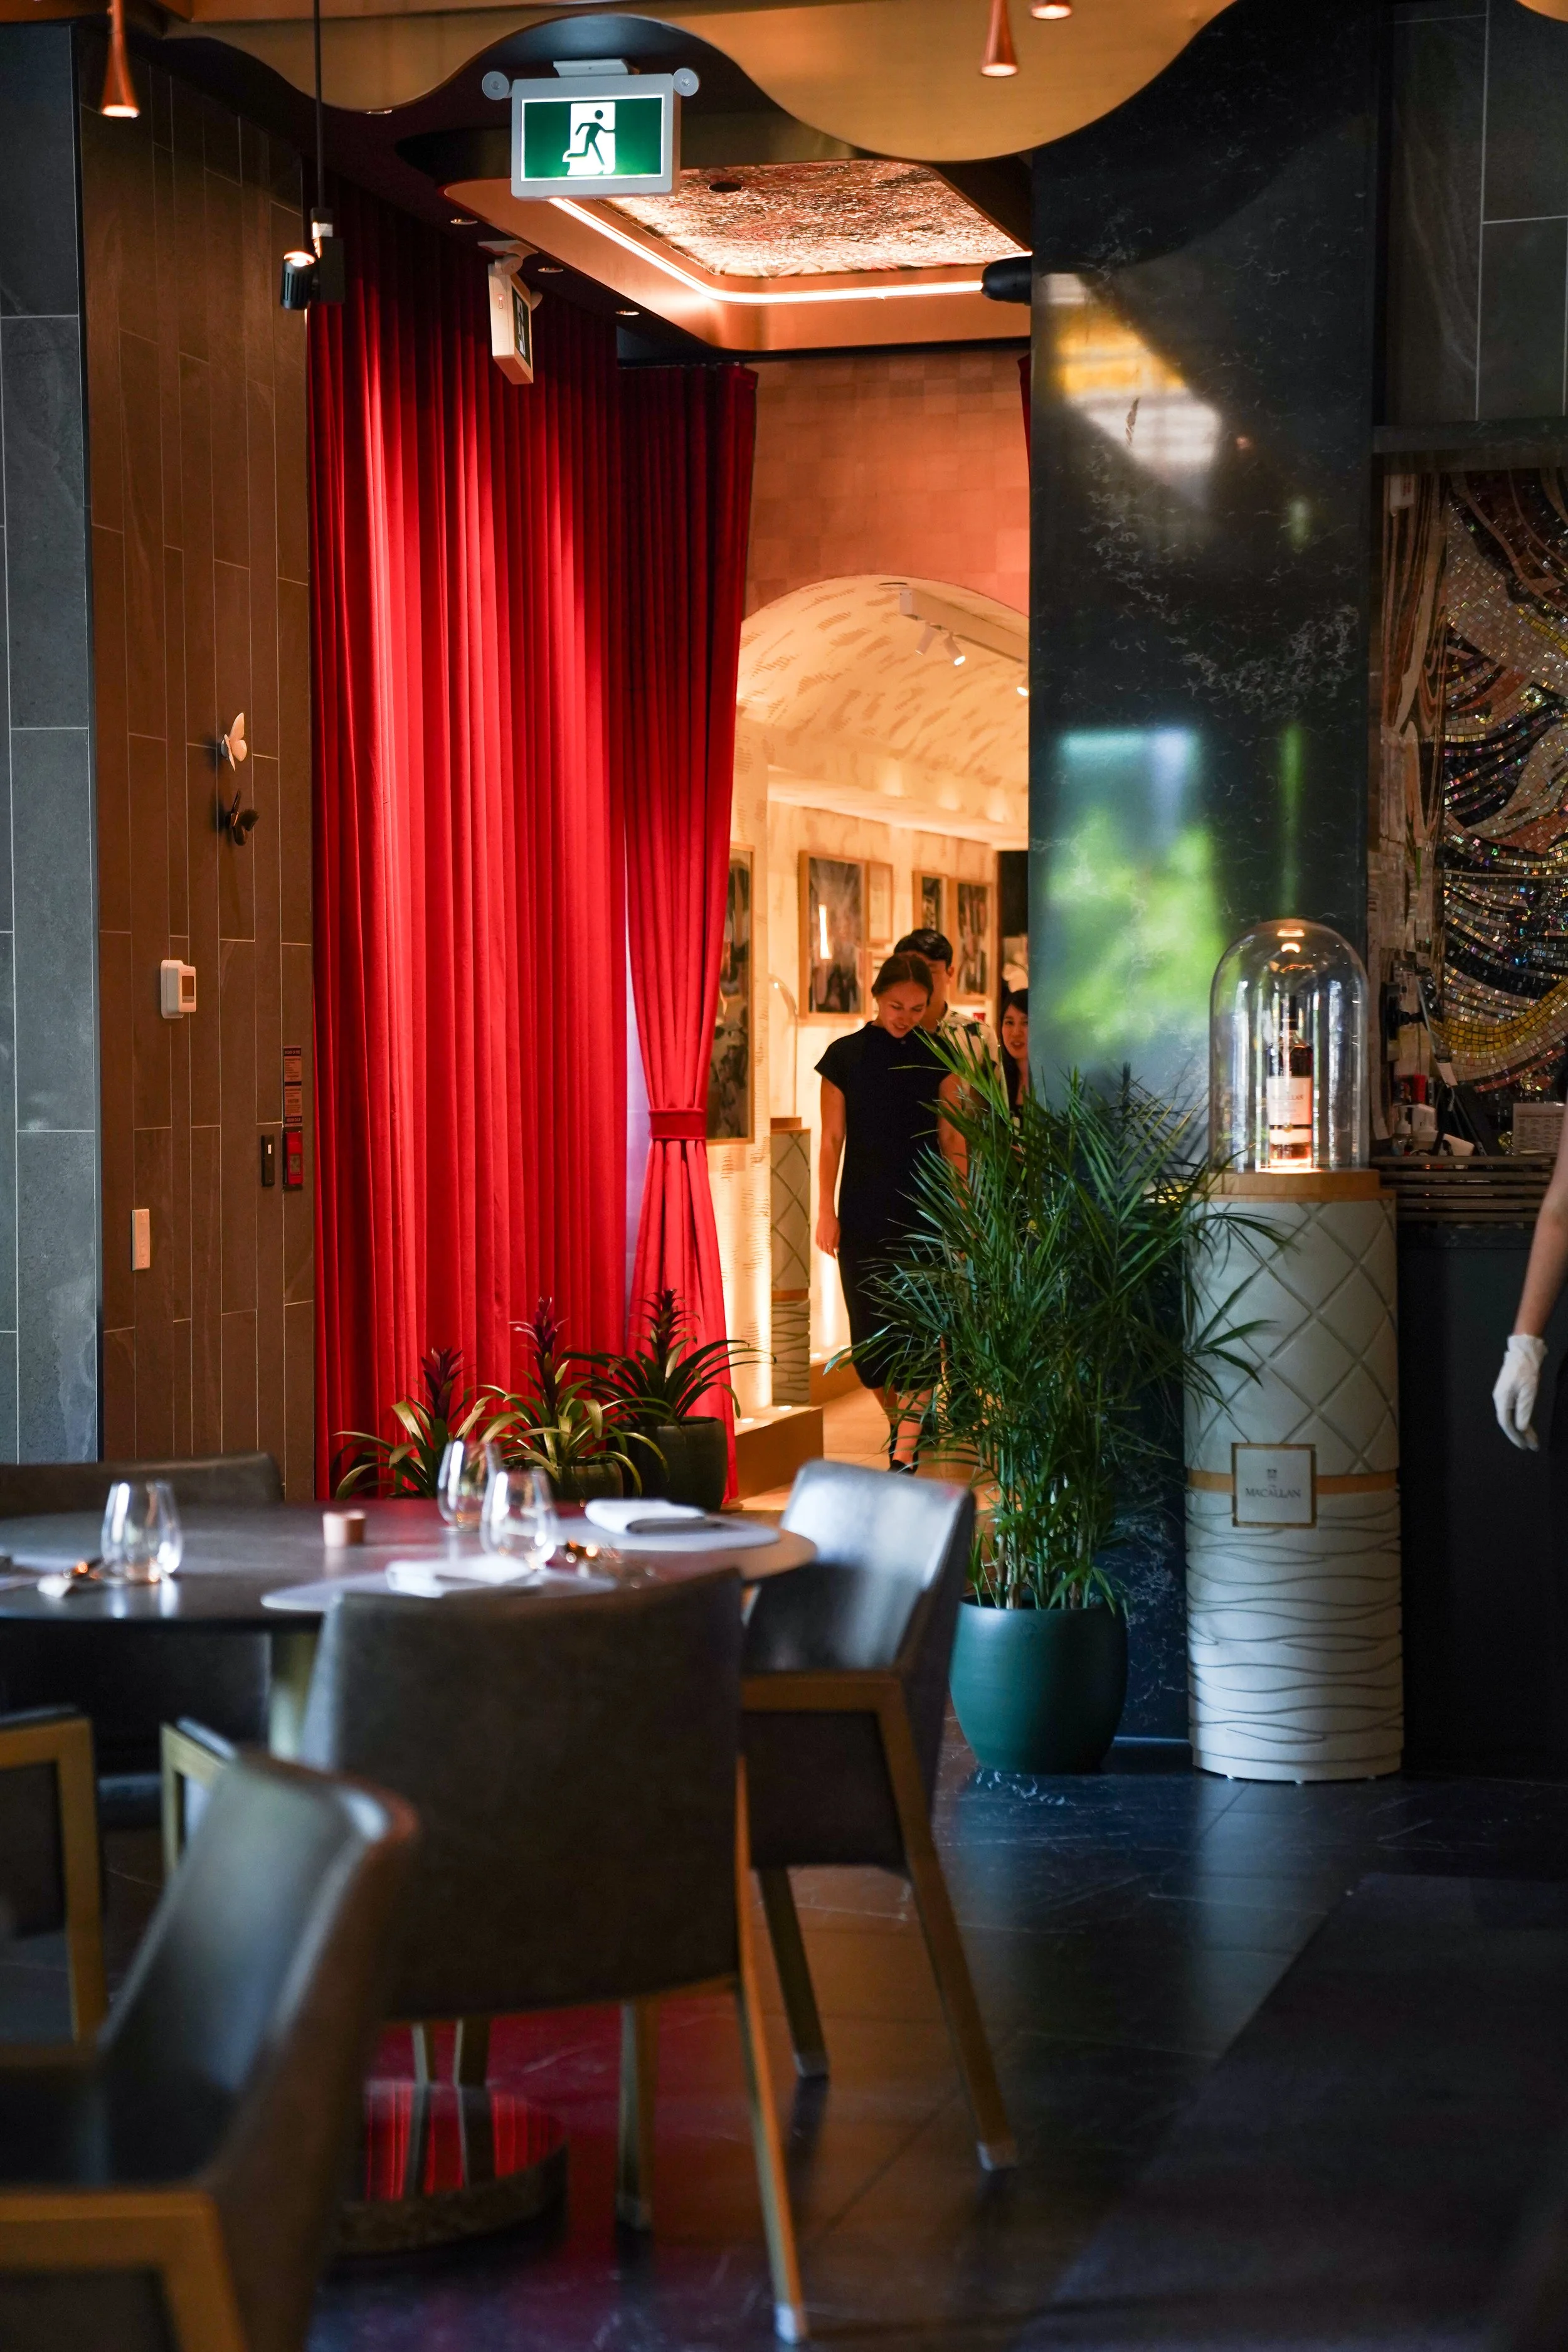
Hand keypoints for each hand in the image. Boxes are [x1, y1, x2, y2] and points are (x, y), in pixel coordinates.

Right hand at [815, 1208, 839, 1255]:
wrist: (826, 1215)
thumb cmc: (833, 1222)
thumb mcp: (838, 1232)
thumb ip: (837, 1241)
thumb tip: (837, 1249)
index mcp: (830, 1240)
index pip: (830, 1251)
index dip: (832, 1255)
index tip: (834, 1257)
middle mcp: (824, 1240)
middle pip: (825, 1250)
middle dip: (829, 1253)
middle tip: (831, 1254)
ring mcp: (819, 1237)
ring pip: (820, 1247)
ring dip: (824, 1250)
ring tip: (827, 1251)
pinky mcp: (817, 1234)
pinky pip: (817, 1243)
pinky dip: (819, 1246)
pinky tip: (821, 1246)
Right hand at [1494, 1333, 1547, 1450]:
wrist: (1523, 1353)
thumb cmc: (1525, 1371)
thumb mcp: (1528, 1392)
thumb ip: (1524, 1411)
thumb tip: (1521, 1428)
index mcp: (1502, 1400)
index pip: (1507, 1424)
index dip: (1515, 1436)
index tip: (1525, 1446)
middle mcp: (1500, 1399)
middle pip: (1508, 1422)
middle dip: (1519, 1435)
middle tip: (1530, 1445)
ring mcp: (1503, 1395)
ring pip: (1511, 1417)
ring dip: (1521, 1428)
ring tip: (1531, 1438)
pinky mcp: (1509, 1392)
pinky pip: (1513, 1410)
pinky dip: (1520, 1419)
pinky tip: (1526, 1424)